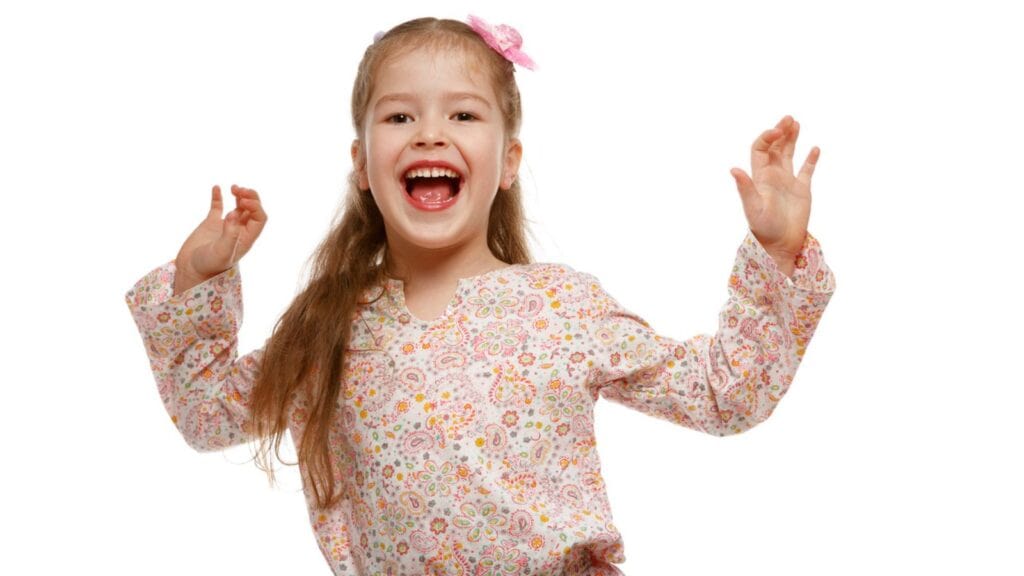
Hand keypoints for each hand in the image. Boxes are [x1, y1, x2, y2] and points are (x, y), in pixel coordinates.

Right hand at [173, 184, 267, 295]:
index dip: (255, 206)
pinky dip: (217, 197)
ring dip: (239, 196)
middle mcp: (239, 231)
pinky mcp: (211, 224)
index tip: (242, 200)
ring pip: (239, 207)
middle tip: (239, 190)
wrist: (190, 271)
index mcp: (246, 238)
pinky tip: (216, 187)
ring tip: (233, 188)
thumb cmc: (209, 266)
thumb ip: (230, 234)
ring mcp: (225, 227)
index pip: (260, 218)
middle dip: (250, 197)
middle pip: (252, 210)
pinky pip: (217, 207)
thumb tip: (235, 213)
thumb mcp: (222, 252)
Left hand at [730, 115, 818, 269]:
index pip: (760, 149)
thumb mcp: (752, 207)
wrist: (779, 245)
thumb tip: (734, 169)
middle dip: (781, 131)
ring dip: (792, 139)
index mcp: (760, 177)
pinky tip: (815, 148)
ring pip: (789, 154)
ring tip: (796, 123)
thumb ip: (745, 188)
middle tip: (789, 118)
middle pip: (775, 147)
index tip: (777, 131)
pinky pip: (806, 170)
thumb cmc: (763, 229)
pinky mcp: (802, 190)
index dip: (767, 137)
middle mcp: (773, 176)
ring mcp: (787, 182)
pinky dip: (811, 159)